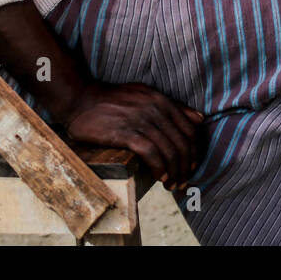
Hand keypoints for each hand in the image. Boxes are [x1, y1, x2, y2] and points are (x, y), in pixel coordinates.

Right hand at [64, 81, 203, 190]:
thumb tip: (199, 119)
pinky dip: (159, 168)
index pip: (189, 130)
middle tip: (182, 182)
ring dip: (174, 172)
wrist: (81, 99)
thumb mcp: (146, 94)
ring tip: (172, 185)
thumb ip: (172, 106)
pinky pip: (151, 153)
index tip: (190, 167)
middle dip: (185, 167)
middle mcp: (156, 109)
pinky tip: (160, 178)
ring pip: (169, 151)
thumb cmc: (113, 99)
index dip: (193, 152)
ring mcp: (141, 120)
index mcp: (162, 101)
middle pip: (182, 144)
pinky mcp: (126, 133)